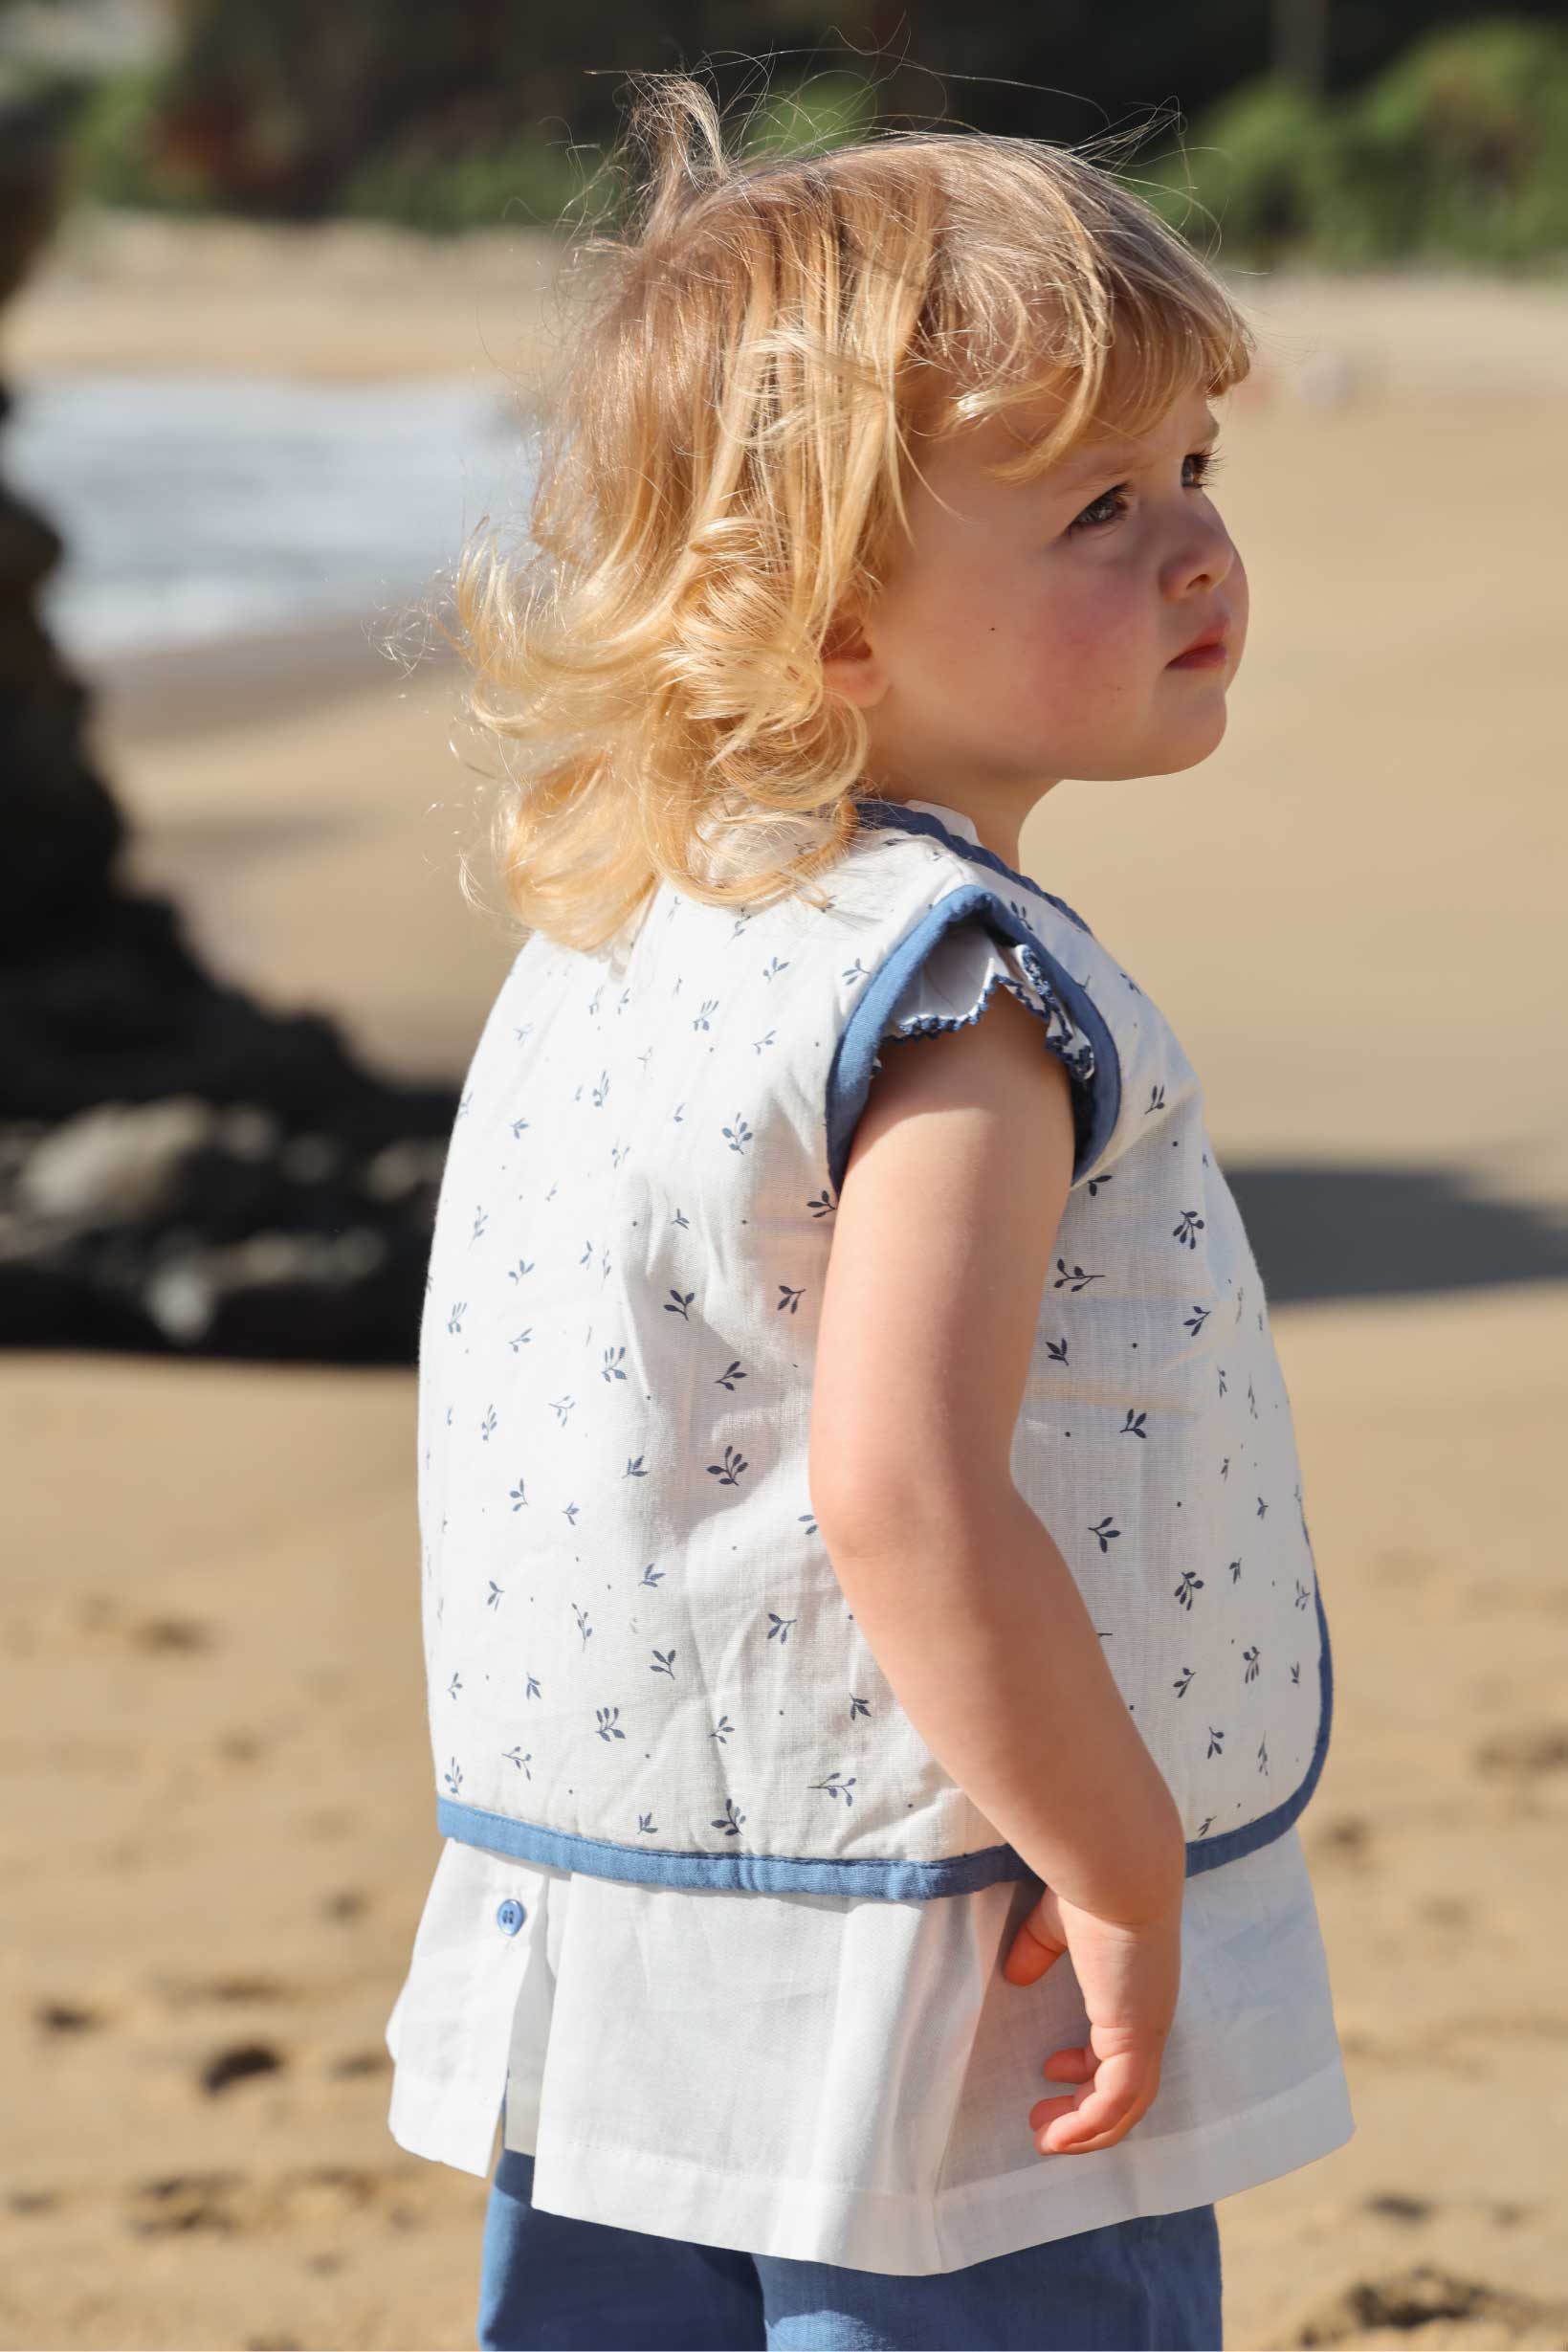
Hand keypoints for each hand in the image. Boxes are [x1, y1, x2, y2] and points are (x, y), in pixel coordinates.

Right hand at [1001, 1878, 1183, 2155]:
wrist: (1119, 1870)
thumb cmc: (1091, 1887)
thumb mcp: (1056, 1924)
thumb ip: (1038, 1949)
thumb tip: (1015, 1975)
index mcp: (1135, 1991)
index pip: (1123, 2049)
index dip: (1088, 2069)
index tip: (1052, 2067)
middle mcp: (1149, 2017)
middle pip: (1129, 2091)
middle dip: (1086, 2114)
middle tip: (1045, 2126)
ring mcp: (1147, 2030)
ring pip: (1126, 2106)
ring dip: (1086, 2130)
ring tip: (1045, 2140)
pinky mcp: (1136, 2037)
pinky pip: (1115, 2101)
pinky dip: (1088, 2125)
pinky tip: (1058, 2134)